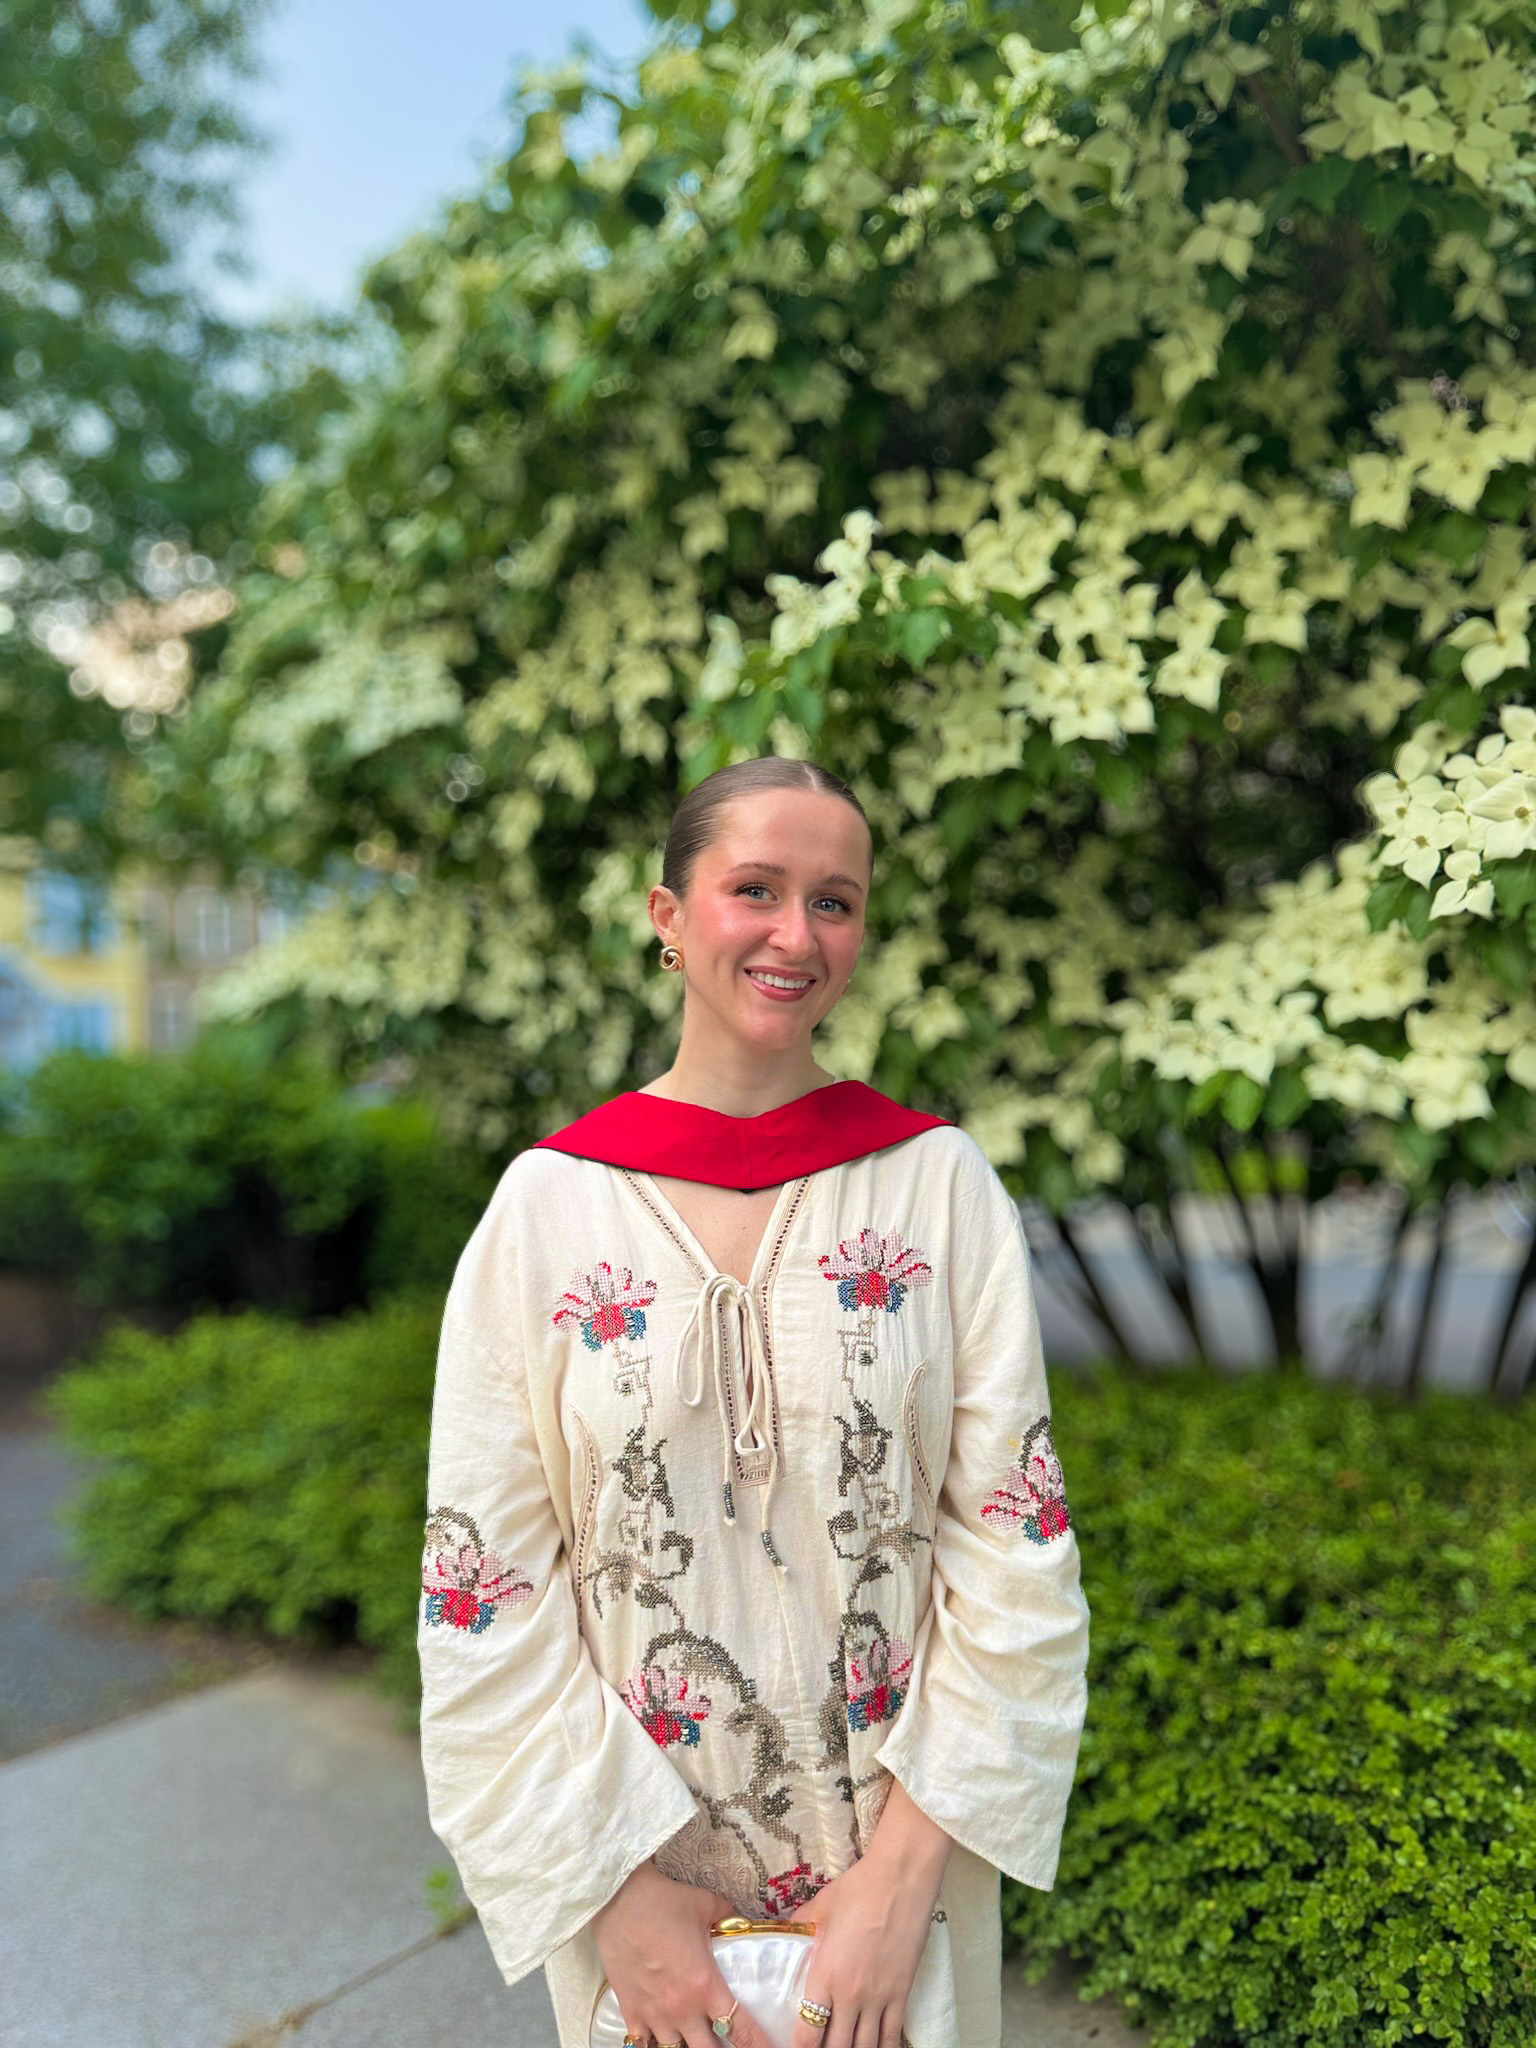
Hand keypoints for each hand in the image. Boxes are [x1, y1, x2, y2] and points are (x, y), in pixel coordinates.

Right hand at [591, 1858, 773, 2047]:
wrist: (618, 1899)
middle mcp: (682, 2008)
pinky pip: (643, 2046)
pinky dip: (654, 2043)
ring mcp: (654, 2015)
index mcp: (706, 1985)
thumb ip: (730, 1919)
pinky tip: (661, 2037)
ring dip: (687, 2044)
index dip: (759, 2045)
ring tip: (692, 2034)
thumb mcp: (708, 1905)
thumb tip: (743, 1924)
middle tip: (724, 2039)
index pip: (740, 2029)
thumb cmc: (665, 1901)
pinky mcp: (630, 2012)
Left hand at [791, 1782, 949, 2047]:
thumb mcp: (820, 1908)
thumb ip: (800, 1929)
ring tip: (845, 2046)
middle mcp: (851, 1995)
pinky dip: (882, 2047)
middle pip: (836, 2047)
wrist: (901, 1879)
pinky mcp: (902, 1994)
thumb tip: (784, 1933)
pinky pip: (892, 2036)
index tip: (796, 2046)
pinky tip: (873, 2047)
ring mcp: (880, 1998)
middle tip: (821, 2046)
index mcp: (825, 1976)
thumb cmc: (858, 1889)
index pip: (808, 2033)